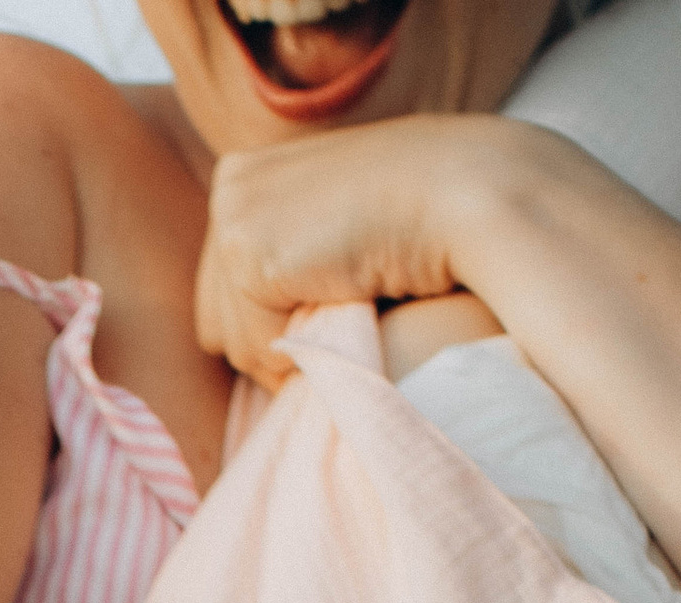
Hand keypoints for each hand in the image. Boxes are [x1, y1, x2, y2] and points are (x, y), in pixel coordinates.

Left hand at [196, 117, 517, 385]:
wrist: (463, 190)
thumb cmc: (418, 217)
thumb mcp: (340, 226)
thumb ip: (293, 258)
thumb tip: (247, 335)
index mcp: (248, 176)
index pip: (226, 292)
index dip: (280, 315)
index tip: (334, 287)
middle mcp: (229, 186)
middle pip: (217, 321)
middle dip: (275, 333)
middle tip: (342, 294)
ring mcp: (232, 216)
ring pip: (234, 342)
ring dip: (292, 343)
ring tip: (347, 293)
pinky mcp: (245, 250)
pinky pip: (256, 348)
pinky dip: (300, 348)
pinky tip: (344, 298)